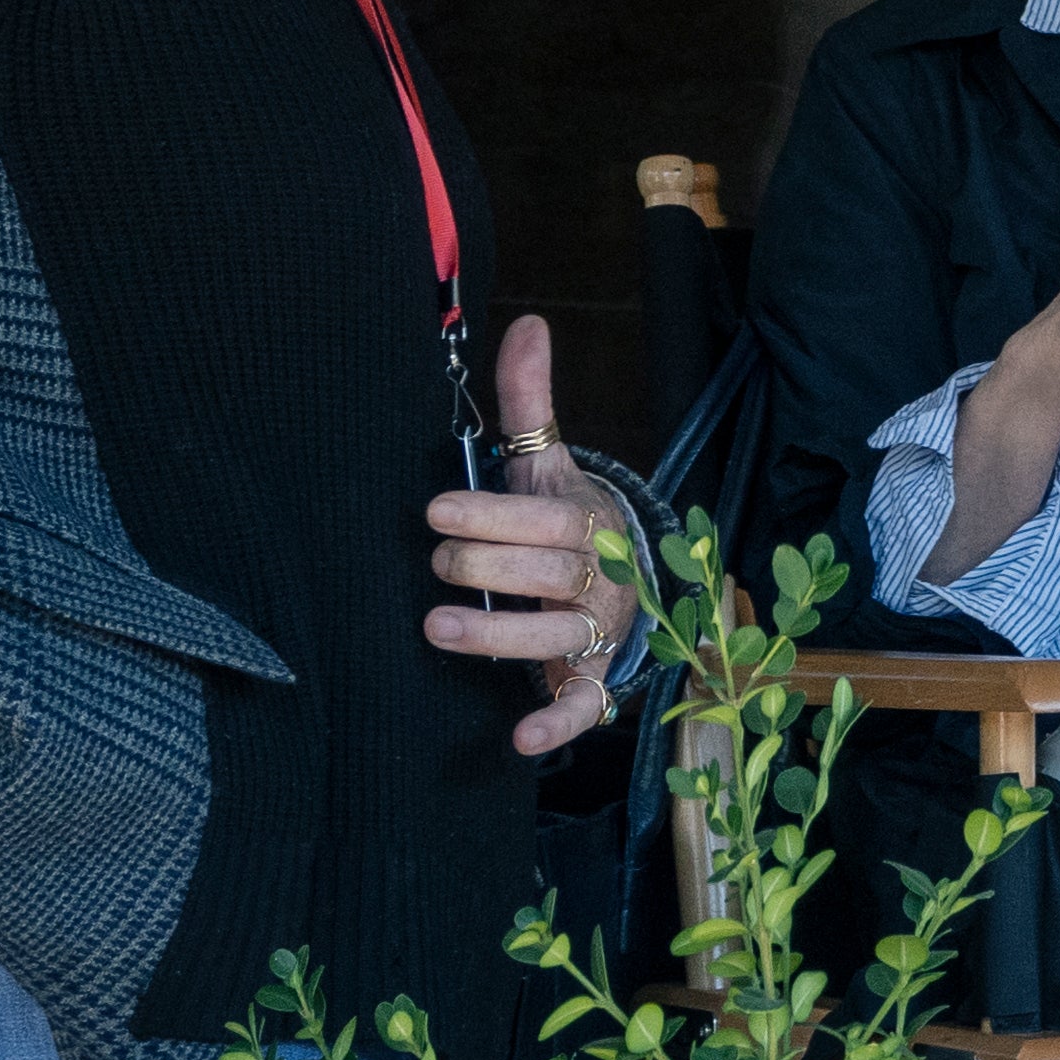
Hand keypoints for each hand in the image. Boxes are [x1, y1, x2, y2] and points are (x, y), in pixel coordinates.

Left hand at [421, 315, 640, 754]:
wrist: (624, 577)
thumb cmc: (565, 517)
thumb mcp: (549, 461)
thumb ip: (530, 402)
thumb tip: (527, 322)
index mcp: (588, 521)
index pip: (545, 520)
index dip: (491, 518)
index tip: (435, 513)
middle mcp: (600, 577)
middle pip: (548, 575)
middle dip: (486, 568)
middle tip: (436, 563)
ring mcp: (597, 630)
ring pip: (555, 635)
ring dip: (500, 636)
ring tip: (438, 628)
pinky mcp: (591, 677)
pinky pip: (584, 704)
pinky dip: (558, 722)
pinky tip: (521, 738)